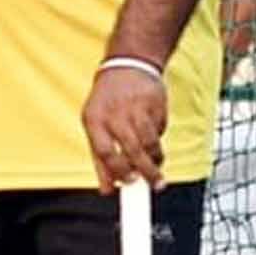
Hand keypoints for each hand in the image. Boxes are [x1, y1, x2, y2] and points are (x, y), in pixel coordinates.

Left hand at [81, 66, 167, 194]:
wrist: (128, 65)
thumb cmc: (107, 100)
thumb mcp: (95, 125)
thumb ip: (100, 159)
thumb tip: (107, 189)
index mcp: (94, 120)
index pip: (104, 152)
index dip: (117, 171)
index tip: (128, 182)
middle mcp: (115, 114)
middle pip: (131, 150)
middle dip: (145, 171)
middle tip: (153, 184)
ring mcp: (136, 108)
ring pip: (149, 142)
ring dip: (156, 159)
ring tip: (157, 167)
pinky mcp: (155, 104)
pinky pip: (160, 130)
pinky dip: (159, 140)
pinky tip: (154, 140)